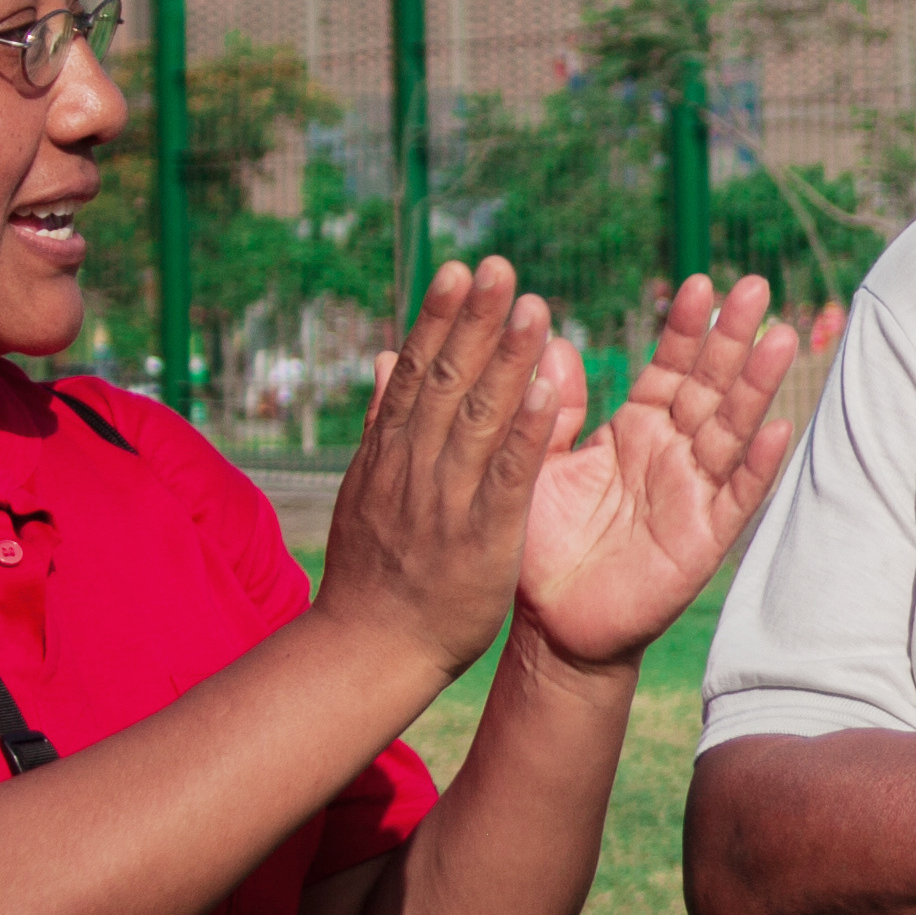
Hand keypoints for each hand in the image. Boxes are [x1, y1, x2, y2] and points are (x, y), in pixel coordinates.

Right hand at [318, 258, 564, 676]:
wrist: (368, 649)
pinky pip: (504, 478)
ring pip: (475, 417)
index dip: (438, 317)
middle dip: (472, 320)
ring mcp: (444, 499)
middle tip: (498, 265)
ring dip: (505, 361)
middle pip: (444, 380)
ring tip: (532, 308)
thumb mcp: (369, 486)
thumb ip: (383, 421)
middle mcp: (413, 464)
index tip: (460, 267)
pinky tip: (547, 394)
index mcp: (391, 450)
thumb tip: (381, 355)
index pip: (417, 370)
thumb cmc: (378, 570)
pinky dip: (523, 434)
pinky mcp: (478, 537)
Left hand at [516, 273, 798, 666]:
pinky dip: (757, 466)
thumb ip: (548, 407)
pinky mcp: (704, 538)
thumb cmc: (540, 541)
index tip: (701, 283)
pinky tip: (778, 430)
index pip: (668, 367)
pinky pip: (736, 497)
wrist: (550, 623)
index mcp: (635, 428)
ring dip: (756, 387)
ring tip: (779, 339)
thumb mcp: (535, 463)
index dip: (686, 328)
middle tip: (756, 287)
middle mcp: (672, 452)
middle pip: (710, 386)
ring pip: (732, 430)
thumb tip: (550, 341)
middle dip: (732, 338)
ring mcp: (693, 493)